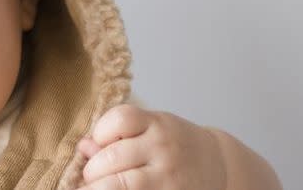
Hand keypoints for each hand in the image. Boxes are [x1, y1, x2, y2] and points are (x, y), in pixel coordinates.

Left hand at [74, 104, 226, 189]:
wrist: (219, 166)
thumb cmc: (173, 145)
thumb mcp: (151, 128)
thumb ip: (117, 134)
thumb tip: (83, 147)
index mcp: (157, 124)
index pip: (119, 119)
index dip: (101, 132)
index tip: (100, 143)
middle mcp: (164, 148)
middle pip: (112, 157)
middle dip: (93, 169)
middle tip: (91, 175)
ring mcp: (168, 177)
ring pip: (119, 184)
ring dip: (98, 188)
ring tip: (97, 188)